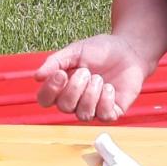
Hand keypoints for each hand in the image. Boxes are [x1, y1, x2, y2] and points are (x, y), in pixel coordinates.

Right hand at [35, 35, 151, 123]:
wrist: (128, 49)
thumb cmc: (100, 50)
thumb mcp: (75, 51)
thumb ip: (56, 62)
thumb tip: (37, 76)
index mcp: (62, 87)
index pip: (45, 99)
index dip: (50, 90)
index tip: (61, 74)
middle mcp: (76, 101)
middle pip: (64, 107)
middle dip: (75, 88)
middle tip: (86, 71)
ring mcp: (94, 108)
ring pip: (83, 114)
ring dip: (91, 94)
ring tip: (99, 78)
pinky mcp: (112, 112)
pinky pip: (104, 116)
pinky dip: (106, 100)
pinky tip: (109, 87)